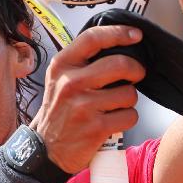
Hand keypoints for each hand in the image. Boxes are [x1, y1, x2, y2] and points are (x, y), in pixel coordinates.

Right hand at [30, 24, 144, 173]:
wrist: (46, 149)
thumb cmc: (59, 111)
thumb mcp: (60, 79)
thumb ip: (82, 62)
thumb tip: (118, 46)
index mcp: (62, 66)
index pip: (93, 38)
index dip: (118, 33)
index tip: (135, 35)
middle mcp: (70, 83)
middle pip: (120, 64)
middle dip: (136, 70)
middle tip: (136, 74)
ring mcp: (83, 106)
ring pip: (129, 93)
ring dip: (129, 100)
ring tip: (115, 105)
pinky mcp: (96, 128)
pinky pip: (129, 116)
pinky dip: (127, 119)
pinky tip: (114, 121)